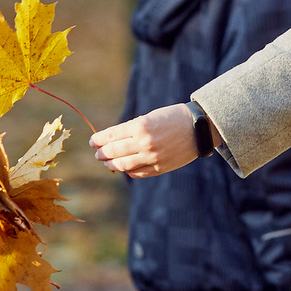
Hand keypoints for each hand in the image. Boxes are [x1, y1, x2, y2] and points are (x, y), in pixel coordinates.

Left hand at [91, 104, 205, 176]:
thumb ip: (132, 129)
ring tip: (106, 162)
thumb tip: (112, 141)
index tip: (93, 141)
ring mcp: (152, 157)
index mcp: (141, 126)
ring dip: (111, 164)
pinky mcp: (159, 168)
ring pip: (123, 165)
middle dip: (102, 153)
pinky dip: (128, 171)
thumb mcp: (150, 117)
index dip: (99, 139)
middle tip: (97, 153)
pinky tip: (124, 167)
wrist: (198, 128)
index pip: (111, 135)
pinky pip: (137, 173)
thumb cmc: (172, 118)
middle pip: (114, 152)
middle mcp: (144, 142)